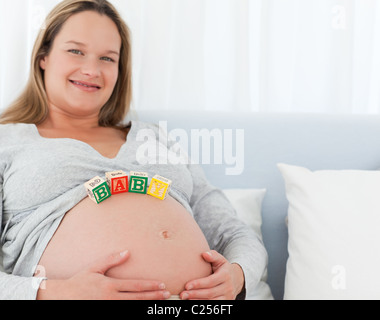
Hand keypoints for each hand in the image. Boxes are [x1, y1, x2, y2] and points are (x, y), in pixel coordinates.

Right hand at [37, 250, 170, 299]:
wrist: (61, 297)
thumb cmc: (79, 281)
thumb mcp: (94, 268)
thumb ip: (111, 260)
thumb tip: (127, 252)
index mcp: (110, 285)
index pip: (135, 285)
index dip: (150, 286)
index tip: (161, 285)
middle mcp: (111, 297)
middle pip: (137, 297)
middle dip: (153, 296)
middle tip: (167, 295)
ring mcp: (108, 307)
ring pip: (132, 307)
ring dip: (146, 305)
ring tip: (159, 304)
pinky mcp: (104, 312)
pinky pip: (122, 312)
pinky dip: (133, 311)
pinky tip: (142, 310)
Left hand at [180, 250, 244, 299]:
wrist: (236, 279)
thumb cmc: (223, 267)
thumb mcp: (220, 259)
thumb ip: (213, 256)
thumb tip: (204, 254)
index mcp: (225, 275)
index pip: (211, 281)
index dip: (198, 284)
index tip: (186, 285)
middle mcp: (228, 287)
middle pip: (210, 293)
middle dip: (195, 294)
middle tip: (182, 294)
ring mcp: (228, 297)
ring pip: (211, 302)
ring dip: (197, 301)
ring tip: (185, 299)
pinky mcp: (226, 303)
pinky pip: (214, 306)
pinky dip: (203, 305)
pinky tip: (193, 302)